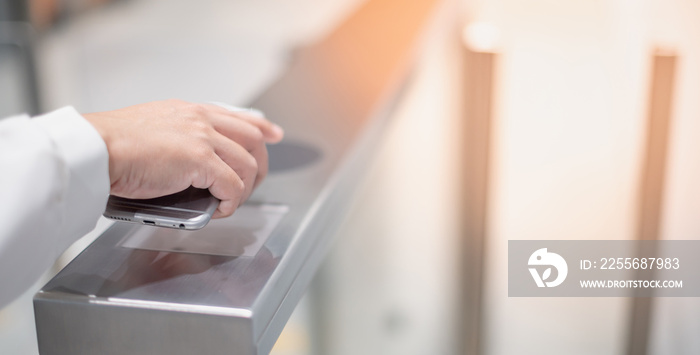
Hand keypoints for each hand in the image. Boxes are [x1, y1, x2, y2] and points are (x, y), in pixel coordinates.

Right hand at [84, 99, 283, 217]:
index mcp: (190, 110)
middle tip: (254, 183)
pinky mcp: (199, 160)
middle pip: (252, 138)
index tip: (273, 134)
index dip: (261, 126)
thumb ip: (177, 137)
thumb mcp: (152, 127)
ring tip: (230, 202)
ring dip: (244, 188)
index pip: (238, 115)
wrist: (96, 149)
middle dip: (260, 164)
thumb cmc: (112, 145)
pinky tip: (220, 209)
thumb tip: (191, 164)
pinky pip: (232, 185)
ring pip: (246, 164)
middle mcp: (201, 119)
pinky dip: (231, 201)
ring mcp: (202, 137)